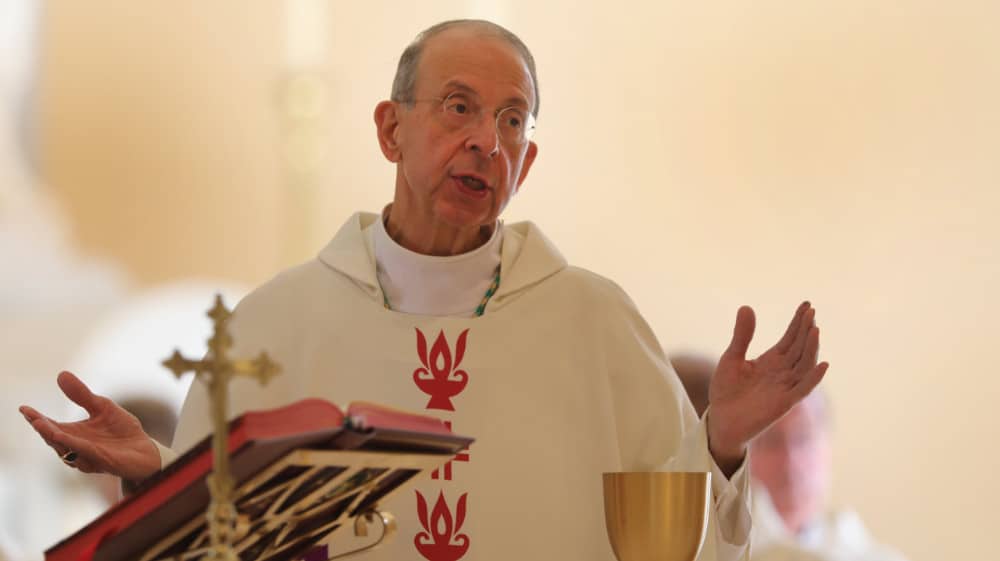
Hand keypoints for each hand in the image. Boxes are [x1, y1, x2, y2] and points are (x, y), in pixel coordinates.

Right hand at [19, 371, 161, 481]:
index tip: (24, 409)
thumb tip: (61, 374)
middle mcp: (77, 448)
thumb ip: (82, 395)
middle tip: (31, 417)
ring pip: (66, 449)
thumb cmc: (123, 432)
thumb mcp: (102, 407)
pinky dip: (75, 445)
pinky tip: (66, 437)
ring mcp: (88, 457)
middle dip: (42, 428)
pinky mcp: (103, 462)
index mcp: (74, 435)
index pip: (51, 427)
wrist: (146, 451)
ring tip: (42, 425)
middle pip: (54, 439)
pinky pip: (86, 454)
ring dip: (54, 437)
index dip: (37, 419)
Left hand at [707, 302, 828, 472]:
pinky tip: (822, 364)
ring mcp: (785, 387)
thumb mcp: (731, 358)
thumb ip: (742, 336)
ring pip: (804, 365)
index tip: (807, 305)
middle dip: (805, 329)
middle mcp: (782, 373)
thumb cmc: (726, 390)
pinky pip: (802, 389)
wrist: (720, 421)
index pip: (790, 338)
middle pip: (799, 348)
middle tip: (811, 310)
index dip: (798, 322)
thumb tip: (746, 307)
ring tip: (815, 329)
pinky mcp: (784, 403)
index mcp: (771, 361)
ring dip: (811, 348)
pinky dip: (813, 378)